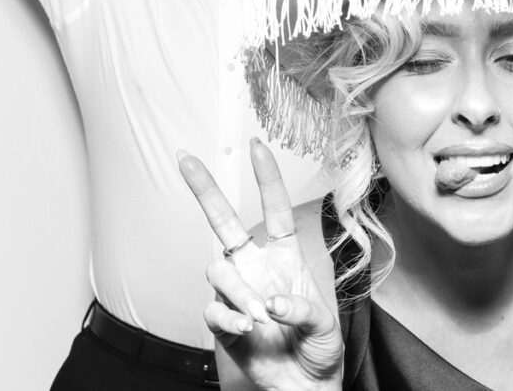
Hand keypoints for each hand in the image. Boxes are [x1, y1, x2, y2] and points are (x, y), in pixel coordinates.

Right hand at [180, 140, 342, 390]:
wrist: (303, 387)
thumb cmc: (319, 349)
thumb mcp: (325, 325)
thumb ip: (303, 309)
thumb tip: (273, 301)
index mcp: (285, 256)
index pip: (274, 209)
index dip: (266, 178)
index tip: (257, 146)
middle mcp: (256, 267)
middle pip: (223, 222)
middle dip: (205, 189)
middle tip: (186, 158)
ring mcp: (236, 292)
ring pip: (218, 271)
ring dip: (238, 291)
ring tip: (260, 316)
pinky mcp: (223, 321)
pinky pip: (213, 309)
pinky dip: (229, 316)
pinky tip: (248, 327)